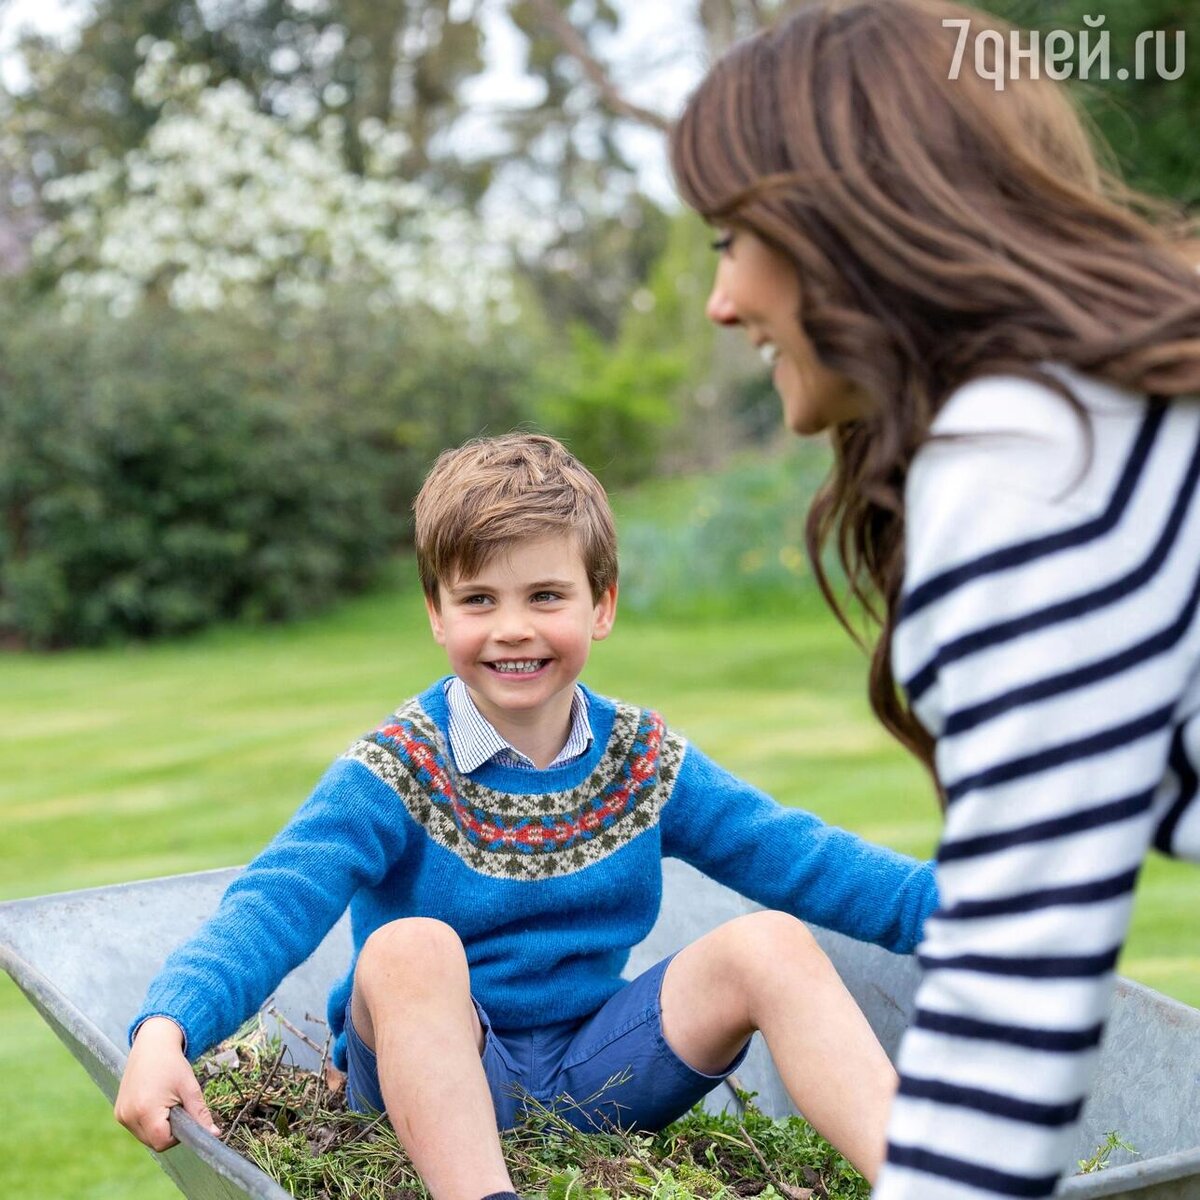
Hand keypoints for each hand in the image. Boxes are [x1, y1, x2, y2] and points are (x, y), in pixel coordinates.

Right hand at [114, 1016, 220, 1150]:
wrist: (152, 1045)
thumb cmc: (172, 1064)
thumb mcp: (189, 1088)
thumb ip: (200, 1114)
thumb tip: (214, 1135)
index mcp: (146, 1110)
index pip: (163, 1142)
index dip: (177, 1135)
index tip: (183, 1116)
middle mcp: (128, 1116)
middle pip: (153, 1142)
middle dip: (168, 1131)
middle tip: (175, 1106)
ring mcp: (121, 1114)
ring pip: (144, 1137)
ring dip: (157, 1127)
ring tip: (164, 1102)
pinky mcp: (118, 1112)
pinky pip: (136, 1128)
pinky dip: (147, 1121)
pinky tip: (153, 1102)